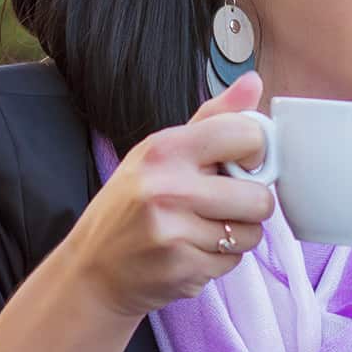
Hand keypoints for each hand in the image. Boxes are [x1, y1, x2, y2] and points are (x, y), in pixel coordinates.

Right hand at [55, 73, 276, 316]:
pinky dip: (219, 260)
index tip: (241, 165)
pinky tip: (190, 252)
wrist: (92, 270)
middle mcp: (168, 187)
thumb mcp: (159, 152)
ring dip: (236, 236)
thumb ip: (211, 118)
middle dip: (249, 205)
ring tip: (201, 231)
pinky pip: (234, 261)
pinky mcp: (182, 267)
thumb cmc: (130, 206)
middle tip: (221, 206)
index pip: (245, 135)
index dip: (256, 153)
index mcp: (165, 148)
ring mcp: (174, 231)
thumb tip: (254, 81)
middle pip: (259, 197)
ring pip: (251, 233)